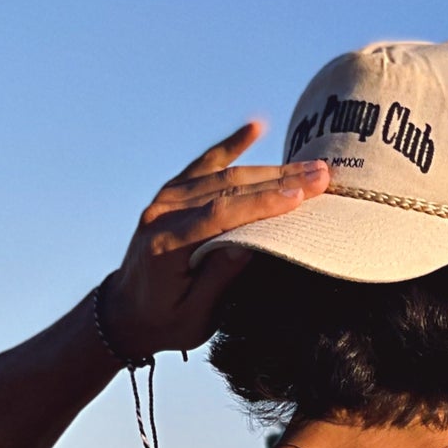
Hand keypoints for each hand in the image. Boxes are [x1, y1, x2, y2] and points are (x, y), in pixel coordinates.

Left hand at [97, 122, 328, 361]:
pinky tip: (257, 126)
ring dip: (269, 170)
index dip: (262, 204)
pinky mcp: (171, 194)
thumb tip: (251, 244)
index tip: (300, 197)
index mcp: (166, 246)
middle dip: (279, 181)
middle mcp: (163, 214)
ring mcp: (165, 200)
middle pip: (227, 188)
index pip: (221, 216)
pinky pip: (205, 164)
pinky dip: (232, 146)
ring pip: (223, 175)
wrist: (125, 311)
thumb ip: (218, 278)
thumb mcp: (194, 316)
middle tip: (321, 175)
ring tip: (309, 167)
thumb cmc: (164, 321)